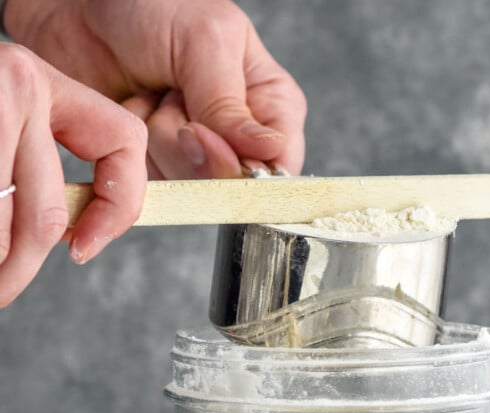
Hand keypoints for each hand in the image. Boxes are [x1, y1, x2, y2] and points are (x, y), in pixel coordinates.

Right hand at [0, 42, 146, 306]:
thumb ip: (32, 166)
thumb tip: (71, 236)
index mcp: (39, 83)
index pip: (122, 143)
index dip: (118, 207)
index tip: (83, 250)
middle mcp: (17, 85)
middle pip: (47, 216)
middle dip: (21, 270)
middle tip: (0, 294)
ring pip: (4, 232)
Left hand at [5, 0, 306, 179]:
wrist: (75, 12)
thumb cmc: (145, 7)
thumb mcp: (203, 40)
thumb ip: (232, 104)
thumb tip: (269, 153)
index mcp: (270, 102)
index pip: (281, 163)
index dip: (245, 165)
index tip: (204, 131)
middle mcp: (239, 135)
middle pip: (232, 182)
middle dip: (192, 142)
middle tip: (170, 94)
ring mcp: (200, 154)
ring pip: (192, 185)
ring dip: (160, 138)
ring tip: (153, 93)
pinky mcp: (163, 166)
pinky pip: (159, 185)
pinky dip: (138, 148)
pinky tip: (136, 110)